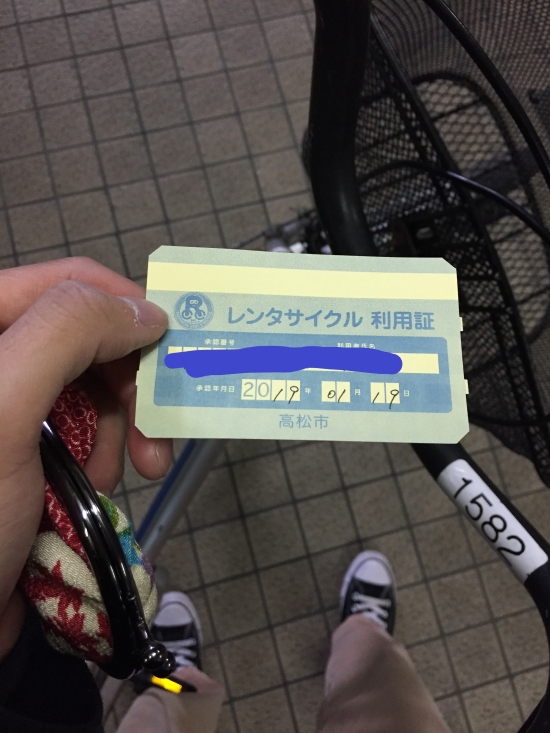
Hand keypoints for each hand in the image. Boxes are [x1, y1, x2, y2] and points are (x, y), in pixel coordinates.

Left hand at [0, 257, 170, 659]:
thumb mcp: (1, 410)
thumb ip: (66, 334)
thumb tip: (143, 313)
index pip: (63, 283)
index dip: (125, 306)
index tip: (172, 347)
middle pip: (88, 339)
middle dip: (128, 387)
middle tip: (155, 435)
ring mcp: (12, 404)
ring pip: (95, 389)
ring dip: (119, 431)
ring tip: (115, 477)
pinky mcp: (30, 447)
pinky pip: (90, 432)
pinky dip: (106, 457)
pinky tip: (98, 488)